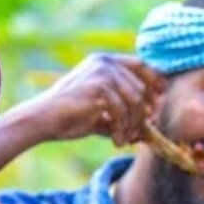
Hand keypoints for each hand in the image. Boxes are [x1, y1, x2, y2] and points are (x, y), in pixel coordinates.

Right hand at [32, 54, 164, 145]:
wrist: (44, 120)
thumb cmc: (71, 118)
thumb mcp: (103, 114)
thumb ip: (124, 114)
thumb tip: (151, 126)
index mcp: (105, 62)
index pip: (142, 65)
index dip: (156, 83)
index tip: (159, 103)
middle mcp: (105, 62)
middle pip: (142, 88)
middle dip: (144, 114)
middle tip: (138, 134)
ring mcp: (102, 72)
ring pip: (136, 101)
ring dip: (133, 125)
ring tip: (124, 140)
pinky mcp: (99, 86)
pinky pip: (123, 110)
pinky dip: (123, 129)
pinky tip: (116, 141)